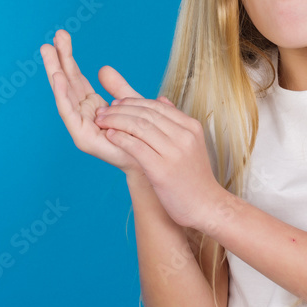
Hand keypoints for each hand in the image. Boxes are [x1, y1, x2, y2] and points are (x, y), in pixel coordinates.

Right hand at [39, 29, 161, 175]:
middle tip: (54, 35)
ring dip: (55, 70)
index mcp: (91, 105)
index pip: (76, 76)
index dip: (69, 56)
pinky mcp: (82, 137)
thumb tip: (103, 67)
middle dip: (59, 58)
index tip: (62, 35)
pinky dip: (62, 93)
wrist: (149, 161)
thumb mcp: (130, 104)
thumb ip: (116, 87)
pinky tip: (58, 76)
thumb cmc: (141, 136)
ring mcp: (80, 125)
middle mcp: (83, 114)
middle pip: (67, 81)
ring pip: (64, 93)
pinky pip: (69, 111)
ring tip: (48, 50)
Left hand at [93, 97, 220, 228]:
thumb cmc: (194, 177)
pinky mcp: (162, 170)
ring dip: (115, 121)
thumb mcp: (191, 143)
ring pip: (139, 127)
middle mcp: (184, 136)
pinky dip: (120, 139)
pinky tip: (109, 136)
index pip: (157, 105)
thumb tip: (160, 100)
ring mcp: (174, 153)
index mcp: (191, 127)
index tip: (115, 102)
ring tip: (100, 121)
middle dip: (119, 109)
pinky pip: (136, 147)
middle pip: (146, 113)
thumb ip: (175, 121)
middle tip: (102, 110)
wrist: (206, 206)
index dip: (132, 101)